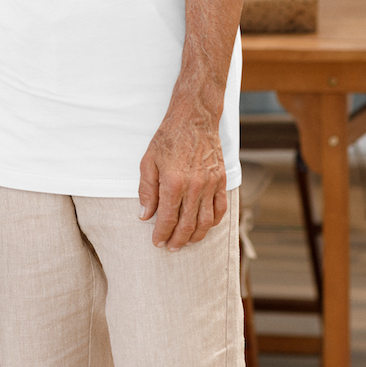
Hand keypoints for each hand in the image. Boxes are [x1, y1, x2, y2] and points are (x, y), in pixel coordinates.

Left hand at [138, 97, 226, 249]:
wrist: (194, 119)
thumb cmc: (168, 138)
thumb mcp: (148, 161)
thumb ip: (147, 191)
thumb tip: (145, 215)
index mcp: (173, 182)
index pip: (167, 219)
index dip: (161, 234)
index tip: (157, 242)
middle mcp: (194, 187)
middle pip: (187, 225)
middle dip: (177, 241)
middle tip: (170, 247)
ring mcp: (210, 184)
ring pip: (205, 222)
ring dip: (196, 237)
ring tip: (186, 242)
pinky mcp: (221, 180)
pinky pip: (220, 209)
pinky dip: (213, 222)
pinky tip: (204, 227)